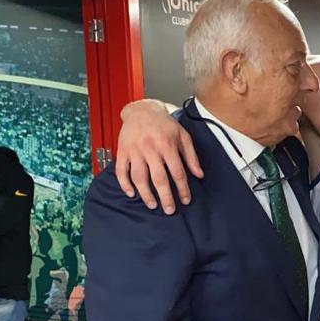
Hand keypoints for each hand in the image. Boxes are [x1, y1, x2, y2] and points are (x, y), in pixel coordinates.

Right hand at [116, 100, 203, 214]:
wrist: (142, 110)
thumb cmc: (164, 124)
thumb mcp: (183, 136)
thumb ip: (191, 156)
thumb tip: (199, 174)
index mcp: (167, 145)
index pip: (177, 173)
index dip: (183, 189)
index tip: (185, 200)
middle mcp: (150, 149)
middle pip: (159, 178)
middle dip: (166, 197)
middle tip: (170, 210)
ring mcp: (135, 151)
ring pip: (139, 177)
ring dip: (146, 194)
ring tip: (152, 205)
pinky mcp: (122, 151)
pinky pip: (121, 171)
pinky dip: (124, 184)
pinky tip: (131, 194)